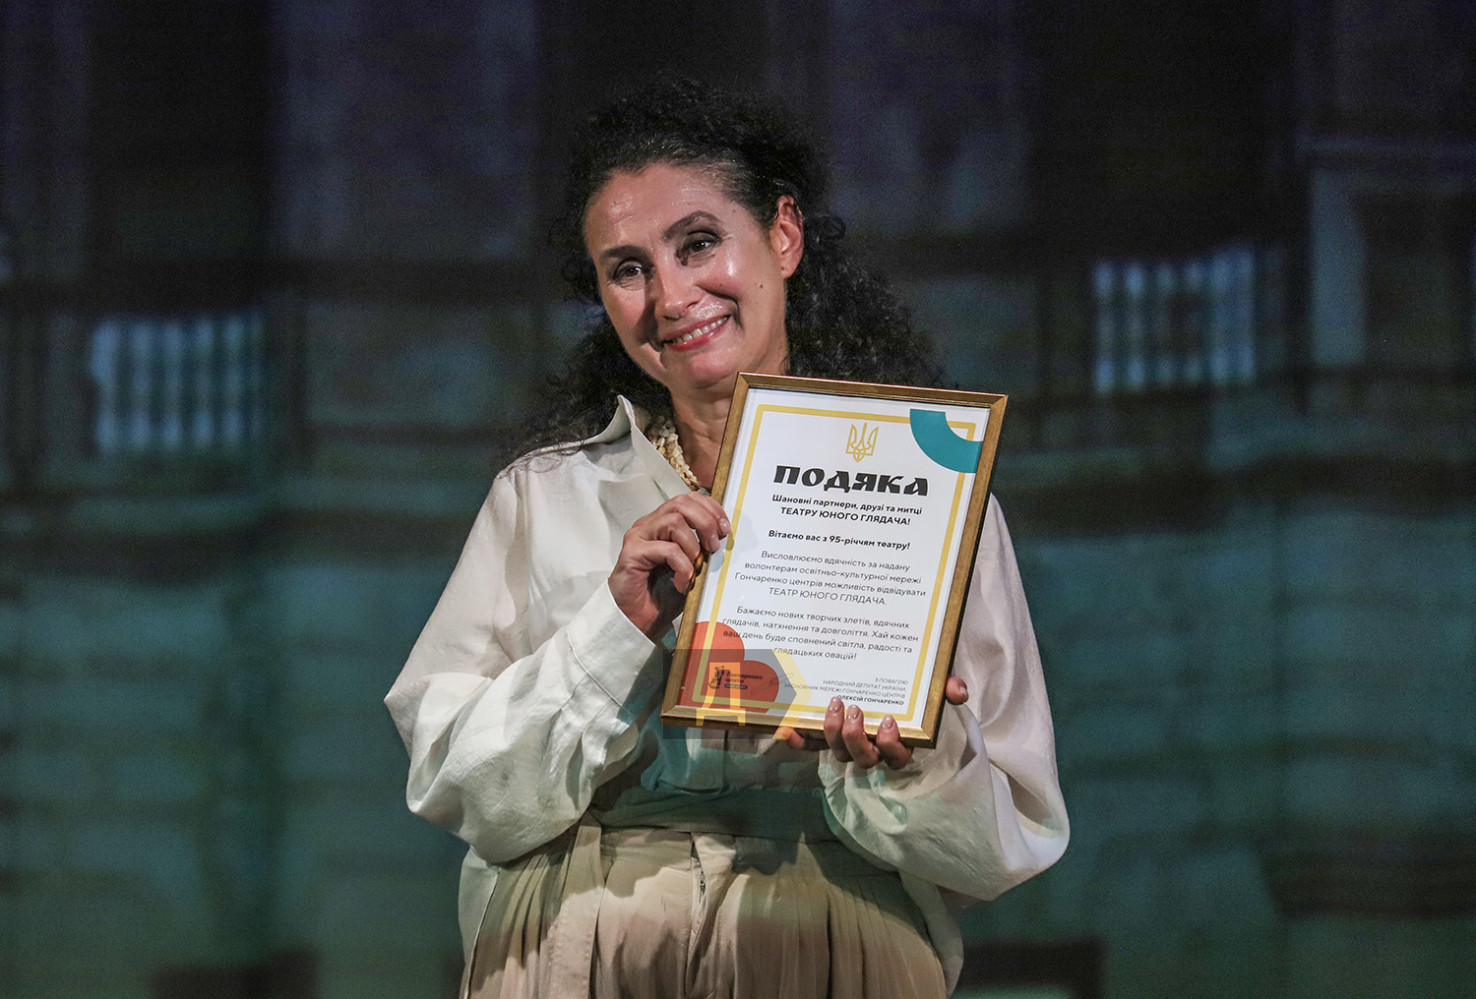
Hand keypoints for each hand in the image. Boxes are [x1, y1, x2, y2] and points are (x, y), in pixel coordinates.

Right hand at [609, 493, 729, 639]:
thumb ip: (702, 549)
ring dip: (693, 544)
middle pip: (681, 504)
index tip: (725, 529)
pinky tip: (682, 583)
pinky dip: (682, 566)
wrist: (638, 620)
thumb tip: (725, 537)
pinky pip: (667, 549)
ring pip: (674, 521)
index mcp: (662, 524)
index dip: (710, 508)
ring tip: (697, 566)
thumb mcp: (691, 567)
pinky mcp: (632, 553)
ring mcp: (639, 537)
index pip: (688, 499)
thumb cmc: (662, 594)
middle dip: (706, 522)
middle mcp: (649, 525)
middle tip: (714, 546)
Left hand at [776, 676, 968, 769]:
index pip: (898, 757)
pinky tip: (787, 729)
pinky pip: (810, 745)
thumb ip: (946, 687)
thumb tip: (958, 690)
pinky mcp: (825, 735)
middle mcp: (872, 748)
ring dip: (833, 734)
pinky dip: (798, 740)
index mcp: (899, 741)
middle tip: (854, 709)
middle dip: (856, 739)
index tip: (889, 722)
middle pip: (863, 758)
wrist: (885, 681)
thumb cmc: (911, 690)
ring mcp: (846, 743)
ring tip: (834, 706)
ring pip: (837, 752)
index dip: (892, 745)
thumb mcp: (931, 686)